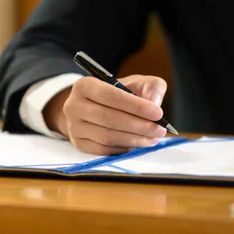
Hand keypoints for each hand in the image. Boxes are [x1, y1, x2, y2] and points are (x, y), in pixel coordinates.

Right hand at [44, 75, 167, 154]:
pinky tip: (138, 143)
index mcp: (84, 85)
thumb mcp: (136, 83)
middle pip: (109, 118)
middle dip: (139, 125)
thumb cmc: (118, 94)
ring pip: (107, 136)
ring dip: (134, 139)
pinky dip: (124, 148)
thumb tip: (154, 102)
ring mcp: (74, 127)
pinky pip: (104, 150)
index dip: (136, 106)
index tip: (158, 113)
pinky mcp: (79, 144)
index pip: (111, 96)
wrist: (94, 107)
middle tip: (160, 129)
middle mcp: (74, 106)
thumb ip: (151, 86)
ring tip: (153, 138)